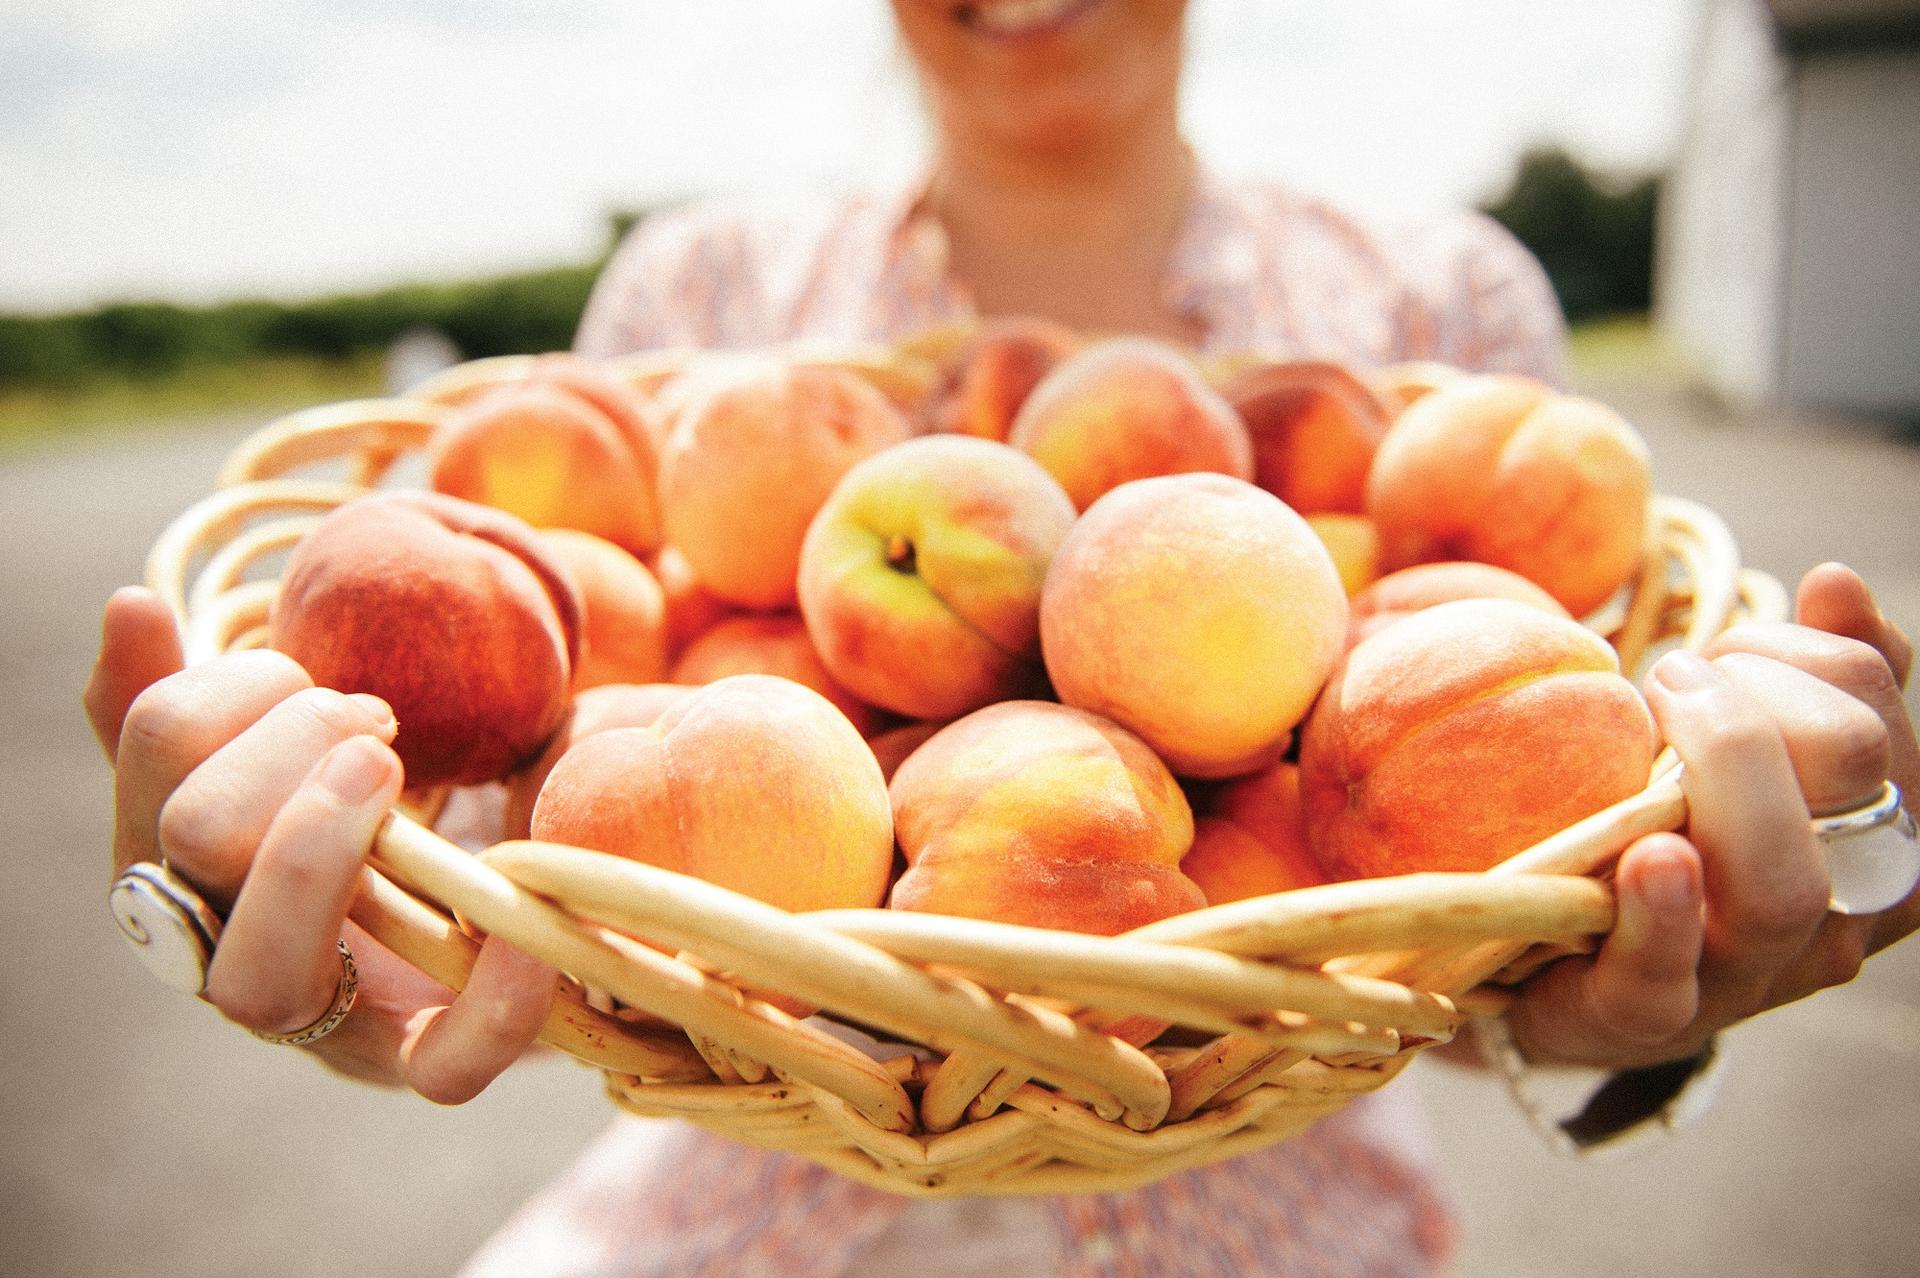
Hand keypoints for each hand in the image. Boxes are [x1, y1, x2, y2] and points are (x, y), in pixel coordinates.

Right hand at [85, 586, 556, 1101]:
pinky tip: (527, 913)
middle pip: (196, 840)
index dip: (239, 689)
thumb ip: (205, 703)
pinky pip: (445, 1065)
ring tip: (403, 770)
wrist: (519, 917)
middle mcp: (228, 951)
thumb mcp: (304, 746)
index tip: (311, 670)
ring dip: (330, 838)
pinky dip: (493, 994)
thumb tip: (130, 608)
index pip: (155, 756)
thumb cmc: (391, 818)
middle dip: (294, 745)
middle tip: (375, 721)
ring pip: (259, 970)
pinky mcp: (426, 1068)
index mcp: (184, 866)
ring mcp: (324, 1026)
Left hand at [1505, 563, 1915, 1070]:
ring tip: (1653, 718)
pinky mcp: (1642, 1014)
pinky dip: (1662, 911)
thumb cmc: (1668, 828)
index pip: (1880, 722)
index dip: (1804, 656)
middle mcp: (1831, 914)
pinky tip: (1649, 857)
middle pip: (1852, 779)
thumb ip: (1809, 676)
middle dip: (1758, 696)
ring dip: (1719, 770)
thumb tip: (1839, 584)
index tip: (1723, 648)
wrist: (1561, 965)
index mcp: (1873, 843)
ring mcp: (1742, 973)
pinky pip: (1664, 973)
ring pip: (1781, 883)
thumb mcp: (1744, 750)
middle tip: (1672, 680)